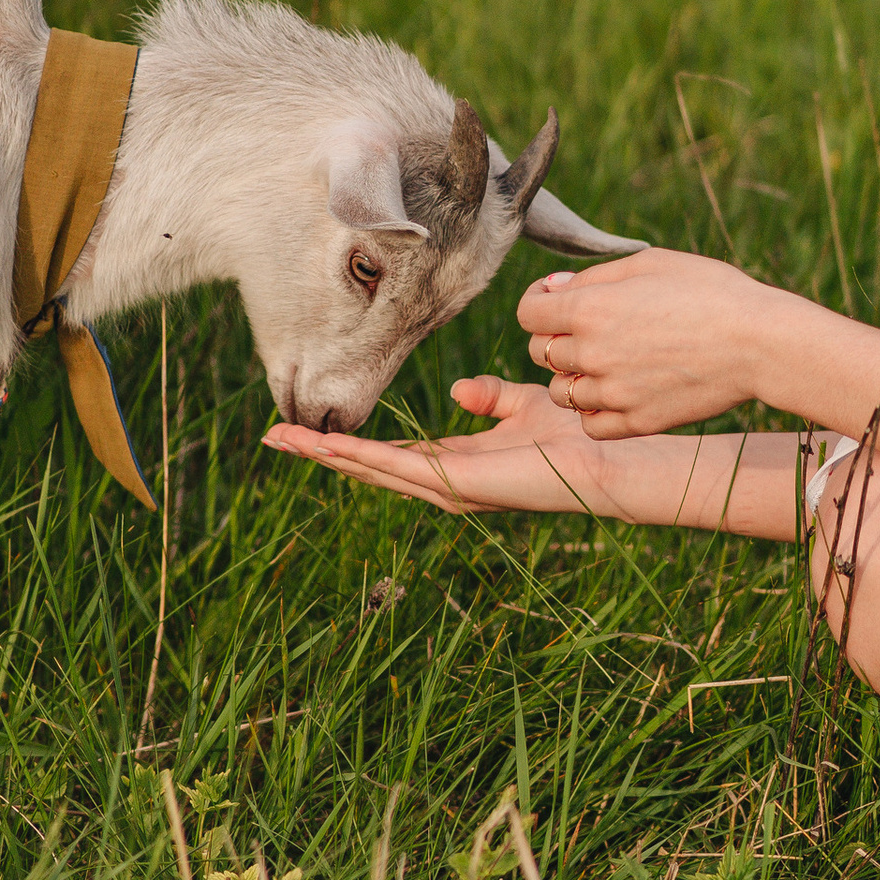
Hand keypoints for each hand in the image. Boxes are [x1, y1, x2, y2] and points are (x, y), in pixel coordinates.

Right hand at [262, 376, 633, 517]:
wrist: (605, 458)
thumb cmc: (570, 437)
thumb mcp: (519, 406)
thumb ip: (489, 398)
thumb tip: (461, 391)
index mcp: (456, 464)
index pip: (391, 455)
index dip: (350, 445)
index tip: (309, 433)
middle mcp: (446, 483)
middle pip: (371, 468)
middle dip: (323, 454)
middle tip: (275, 439)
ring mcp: (450, 489)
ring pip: (376, 471)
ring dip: (330, 458)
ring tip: (287, 442)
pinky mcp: (461, 486)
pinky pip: (402, 470)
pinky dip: (364, 459)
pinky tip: (333, 449)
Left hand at [513, 246, 768, 437]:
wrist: (761, 342)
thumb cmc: (711, 291)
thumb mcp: (651, 264)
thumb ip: (594, 276)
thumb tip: (554, 289)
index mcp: (590, 308)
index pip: (528, 313)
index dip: (539, 303)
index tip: (555, 301)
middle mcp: (592, 354)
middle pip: (540, 352)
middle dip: (555, 339)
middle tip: (588, 330)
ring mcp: (613, 393)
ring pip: (561, 393)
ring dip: (573, 377)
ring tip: (606, 362)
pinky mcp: (636, 422)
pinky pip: (590, 424)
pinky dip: (595, 411)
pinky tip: (617, 392)